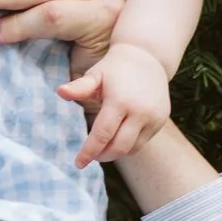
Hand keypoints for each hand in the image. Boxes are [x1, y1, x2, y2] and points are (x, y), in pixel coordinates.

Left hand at [61, 35, 170, 169]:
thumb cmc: (115, 67)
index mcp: (120, 101)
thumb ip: (79, 87)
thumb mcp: (96, 74)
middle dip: (103, 156)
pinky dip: (129, 146)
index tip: (78, 163)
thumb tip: (60, 92)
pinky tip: (118, 140)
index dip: (89, 152)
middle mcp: (140, 112)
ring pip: (132, 149)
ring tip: (103, 149)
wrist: (147, 56)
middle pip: (119, 147)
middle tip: (91, 156)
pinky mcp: (161, 120)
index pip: (102, 135)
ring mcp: (153, 117)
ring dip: (116, 153)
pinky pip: (142, 142)